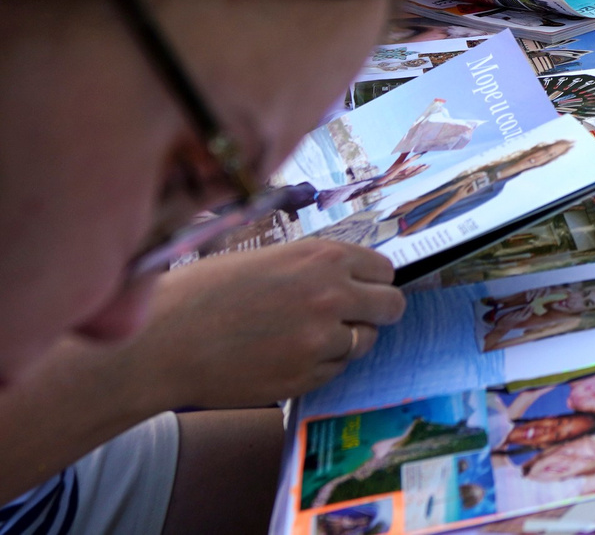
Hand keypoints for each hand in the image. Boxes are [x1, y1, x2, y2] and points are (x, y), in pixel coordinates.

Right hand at [129, 240, 405, 406]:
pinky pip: (334, 371)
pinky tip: (282, 357)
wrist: (163, 340)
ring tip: (301, 339)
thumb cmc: (205, 292)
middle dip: (376, 313)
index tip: (364, 291)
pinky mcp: (305, 376)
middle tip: (354, 319)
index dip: (373, 283)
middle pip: (391, 307)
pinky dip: (318, 367)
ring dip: (343, 342)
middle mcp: (332, 296)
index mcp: (324, 258)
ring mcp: (321, 340)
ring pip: (363, 343)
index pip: (385, 271)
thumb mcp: (269, 259)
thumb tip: (352, 278)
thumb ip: (316, 267)